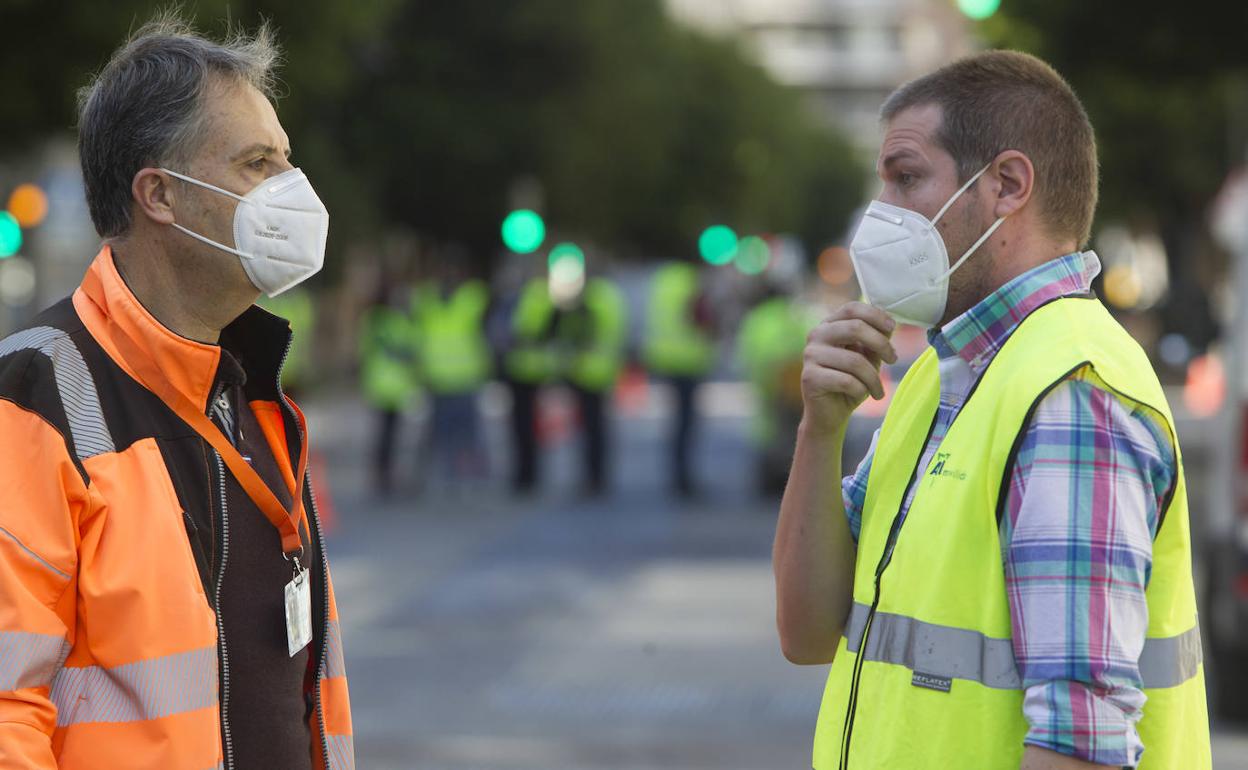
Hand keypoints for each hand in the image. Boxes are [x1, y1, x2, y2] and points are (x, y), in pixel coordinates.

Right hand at [800, 302, 896, 432]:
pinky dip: (861, 391)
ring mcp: (810, 355)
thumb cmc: (850, 383)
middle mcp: (816, 335)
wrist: (829, 415)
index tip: (892, 329)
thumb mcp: (867, 358)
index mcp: (829, 325)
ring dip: (874, 378)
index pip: (852, 308)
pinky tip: (861, 395)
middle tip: (893, 359)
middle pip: (855, 328)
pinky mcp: (809, 377)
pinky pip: (847, 381)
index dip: (875, 315)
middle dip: (881, 344)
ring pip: (855, 360)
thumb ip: (875, 339)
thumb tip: (889, 324)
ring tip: (879, 390)